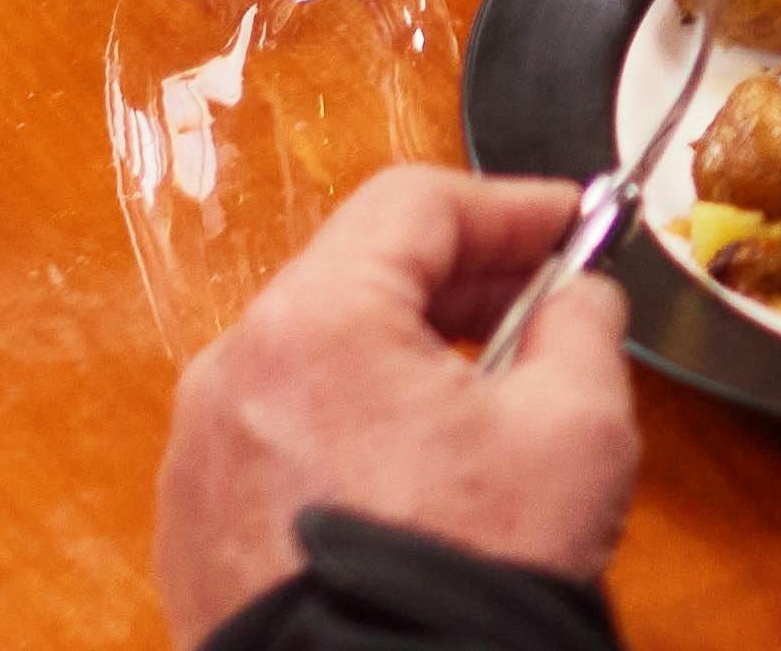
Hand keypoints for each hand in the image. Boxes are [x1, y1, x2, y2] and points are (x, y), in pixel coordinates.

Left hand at [151, 166, 638, 638]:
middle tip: (545, 300)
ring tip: (489, 396)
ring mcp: (200, 460)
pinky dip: (351, 430)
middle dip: (460, 280)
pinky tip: (420, 473)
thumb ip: (584, 324)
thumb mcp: (576, 426)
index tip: (570, 222)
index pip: (413, 206)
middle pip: (354, 278)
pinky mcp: (196, 532)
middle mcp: (231, 377)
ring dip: (405, 356)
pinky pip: (280, 441)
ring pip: (316, 361)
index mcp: (313, 325)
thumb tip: (576, 300)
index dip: (508, 204)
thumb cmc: (466, 576)